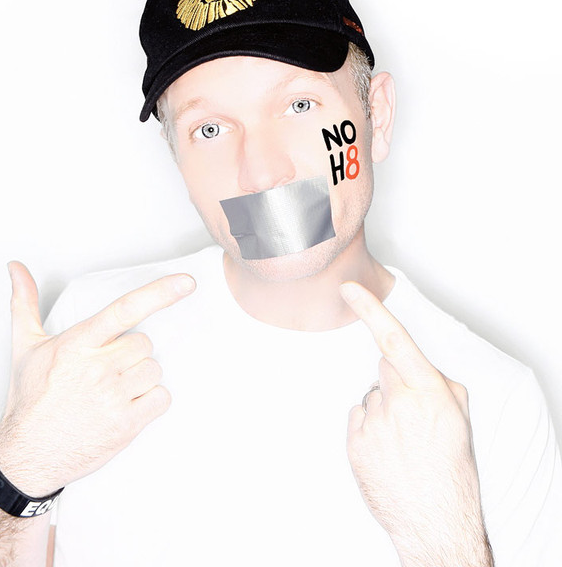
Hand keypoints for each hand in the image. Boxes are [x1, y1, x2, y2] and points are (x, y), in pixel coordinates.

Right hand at [0, 262, 195, 496]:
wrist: (28, 455)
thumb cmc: (30, 398)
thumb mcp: (24, 347)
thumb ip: (25, 303)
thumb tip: (16, 267)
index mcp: (77, 344)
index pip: (125, 310)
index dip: (159, 293)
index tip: (186, 281)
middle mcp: (97, 369)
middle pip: (144, 344)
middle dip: (131, 354)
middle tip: (106, 370)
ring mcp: (113, 398)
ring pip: (154, 370)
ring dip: (140, 378)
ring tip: (112, 391)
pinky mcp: (126, 425)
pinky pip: (161, 398)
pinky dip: (151, 402)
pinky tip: (126, 407)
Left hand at [340, 282, 492, 565]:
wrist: (435, 520)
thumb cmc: (452, 469)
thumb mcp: (461, 418)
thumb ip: (438, 383)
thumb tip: (415, 367)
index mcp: (428, 392)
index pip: (393, 340)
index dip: (370, 310)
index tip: (349, 289)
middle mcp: (397, 402)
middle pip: (384, 369)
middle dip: (396, 381)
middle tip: (412, 413)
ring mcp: (372, 423)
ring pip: (372, 396)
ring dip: (384, 409)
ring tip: (402, 440)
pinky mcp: (354, 442)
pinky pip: (359, 417)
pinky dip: (370, 427)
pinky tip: (386, 449)